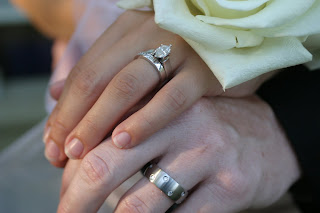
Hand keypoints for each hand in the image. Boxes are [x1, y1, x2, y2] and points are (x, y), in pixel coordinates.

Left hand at [44, 10, 274, 165]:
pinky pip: (171, 98)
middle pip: (99, 79)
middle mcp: (148, 34)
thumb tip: (56, 91)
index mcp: (127, 30)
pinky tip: (124, 142)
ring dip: (99, 121)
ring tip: (81, 152)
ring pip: (128, 86)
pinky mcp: (204, 72)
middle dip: (74, 119)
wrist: (235, 37)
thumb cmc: (179, 53)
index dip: (64, 107)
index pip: (85, 71)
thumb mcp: (136, 54)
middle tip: (59, 152)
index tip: (52, 140)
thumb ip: (99, 70)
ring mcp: (178, 51)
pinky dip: (145, 120)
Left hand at [58, 96, 299, 212]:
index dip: (72, 165)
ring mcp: (209, 156)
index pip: (99, 133)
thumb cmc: (210, 130)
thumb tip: (74, 145)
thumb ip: (130, 120)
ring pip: (141, 203)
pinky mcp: (230, 188)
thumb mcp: (173, 115)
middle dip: (77, 199)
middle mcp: (184, 123)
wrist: (272, 138)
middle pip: (108, 164)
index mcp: (161, 101)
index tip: (64, 188)